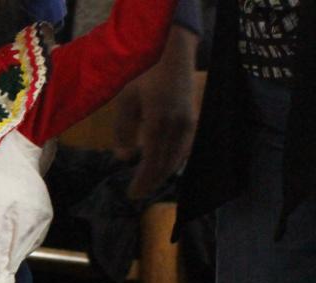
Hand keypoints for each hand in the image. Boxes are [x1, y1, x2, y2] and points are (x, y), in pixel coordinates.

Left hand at [119, 25, 199, 199]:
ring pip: (176, 160)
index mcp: (158, 125)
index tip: (131, 194)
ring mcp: (188, 126)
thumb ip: (123, 130)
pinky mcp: (192, 122)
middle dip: (151, 183)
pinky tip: (164, 167)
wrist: (173, 55)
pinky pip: (184, 150)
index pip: (151, 163)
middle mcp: (176, 129)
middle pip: (165, 166)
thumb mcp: (125, 100)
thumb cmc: (144, 75)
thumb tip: (124, 158)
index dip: (142, 182)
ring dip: (162, 175)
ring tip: (149, 184)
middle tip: (138, 194)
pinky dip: (173, 163)